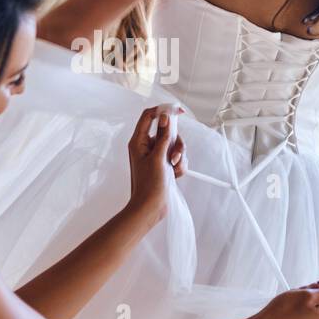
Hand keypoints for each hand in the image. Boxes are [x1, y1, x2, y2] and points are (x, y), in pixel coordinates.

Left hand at [124, 105, 185, 225]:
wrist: (150, 208)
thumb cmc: (149, 185)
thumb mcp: (159, 157)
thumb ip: (164, 136)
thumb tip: (165, 117)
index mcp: (138, 142)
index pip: (149, 116)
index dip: (163, 110)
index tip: (179, 111)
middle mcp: (146, 147)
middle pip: (166, 131)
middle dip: (175, 143)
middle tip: (174, 156)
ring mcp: (155, 156)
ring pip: (174, 144)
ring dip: (179, 156)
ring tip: (174, 168)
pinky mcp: (163, 164)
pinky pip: (177, 157)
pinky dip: (179, 165)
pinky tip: (175, 175)